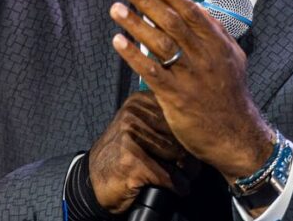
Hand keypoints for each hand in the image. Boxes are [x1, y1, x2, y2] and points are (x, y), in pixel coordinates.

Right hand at [87, 92, 187, 213]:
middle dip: (191, 154)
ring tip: (186, 177)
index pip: (179, 112)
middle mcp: (133, 116)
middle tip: (192, 167)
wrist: (95, 180)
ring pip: (178, 154)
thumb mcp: (138, 125)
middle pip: (180, 134)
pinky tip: (178, 188)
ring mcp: (131, 138)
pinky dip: (178, 186)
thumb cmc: (121, 154)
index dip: (190, 132)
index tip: (195, 144)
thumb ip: (161, 117)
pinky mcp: (132, 163)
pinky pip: (169, 176)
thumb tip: (197, 124)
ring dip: (186, 172)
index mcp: (139, 103)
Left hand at [109, 0, 274, 183]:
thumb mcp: (233, 58)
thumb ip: (217, 34)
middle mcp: (204, 56)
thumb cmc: (231, 95)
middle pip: (171, 22)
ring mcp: (190, 76)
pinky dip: (134, 55)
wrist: (236, 135)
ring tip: (116, 8)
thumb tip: (200, 10)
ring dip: (136, 24)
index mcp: (218, 44)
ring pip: (159, 43)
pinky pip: (151, 71)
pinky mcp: (176, 96)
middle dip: (147, 1)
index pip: (192, 12)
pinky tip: (119, 42)